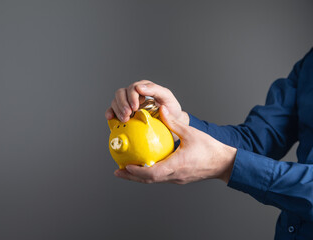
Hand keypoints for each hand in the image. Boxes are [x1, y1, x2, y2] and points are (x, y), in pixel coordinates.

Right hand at [105, 80, 188, 125]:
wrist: (172, 123)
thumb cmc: (170, 108)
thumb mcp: (166, 97)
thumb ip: (155, 89)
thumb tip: (140, 88)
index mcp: (144, 88)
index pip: (133, 88)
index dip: (132, 97)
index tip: (135, 107)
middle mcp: (134, 94)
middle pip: (121, 93)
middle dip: (123, 103)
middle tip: (129, 114)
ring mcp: (128, 103)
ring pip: (115, 101)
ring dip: (118, 110)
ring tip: (125, 119)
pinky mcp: (124, 112)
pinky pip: (113, 110)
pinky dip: (110, 113)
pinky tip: (110, 117)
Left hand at [114, 106, 236, 183]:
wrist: (224, 163)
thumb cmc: (209, 148)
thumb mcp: (190, 133)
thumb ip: (173, 122)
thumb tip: (161, 109)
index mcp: (177, 165)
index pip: (153, 173)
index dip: (137, 172)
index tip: (125, 167)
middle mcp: (175, 175)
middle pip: (149, 180)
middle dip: (131, 177)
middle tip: (117, 171)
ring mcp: (177, 178)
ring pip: (154, 180)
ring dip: (139, 176)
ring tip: (125, 170)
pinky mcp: (179, 178)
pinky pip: (160, 177)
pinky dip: (149, 174)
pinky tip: (143, 166)